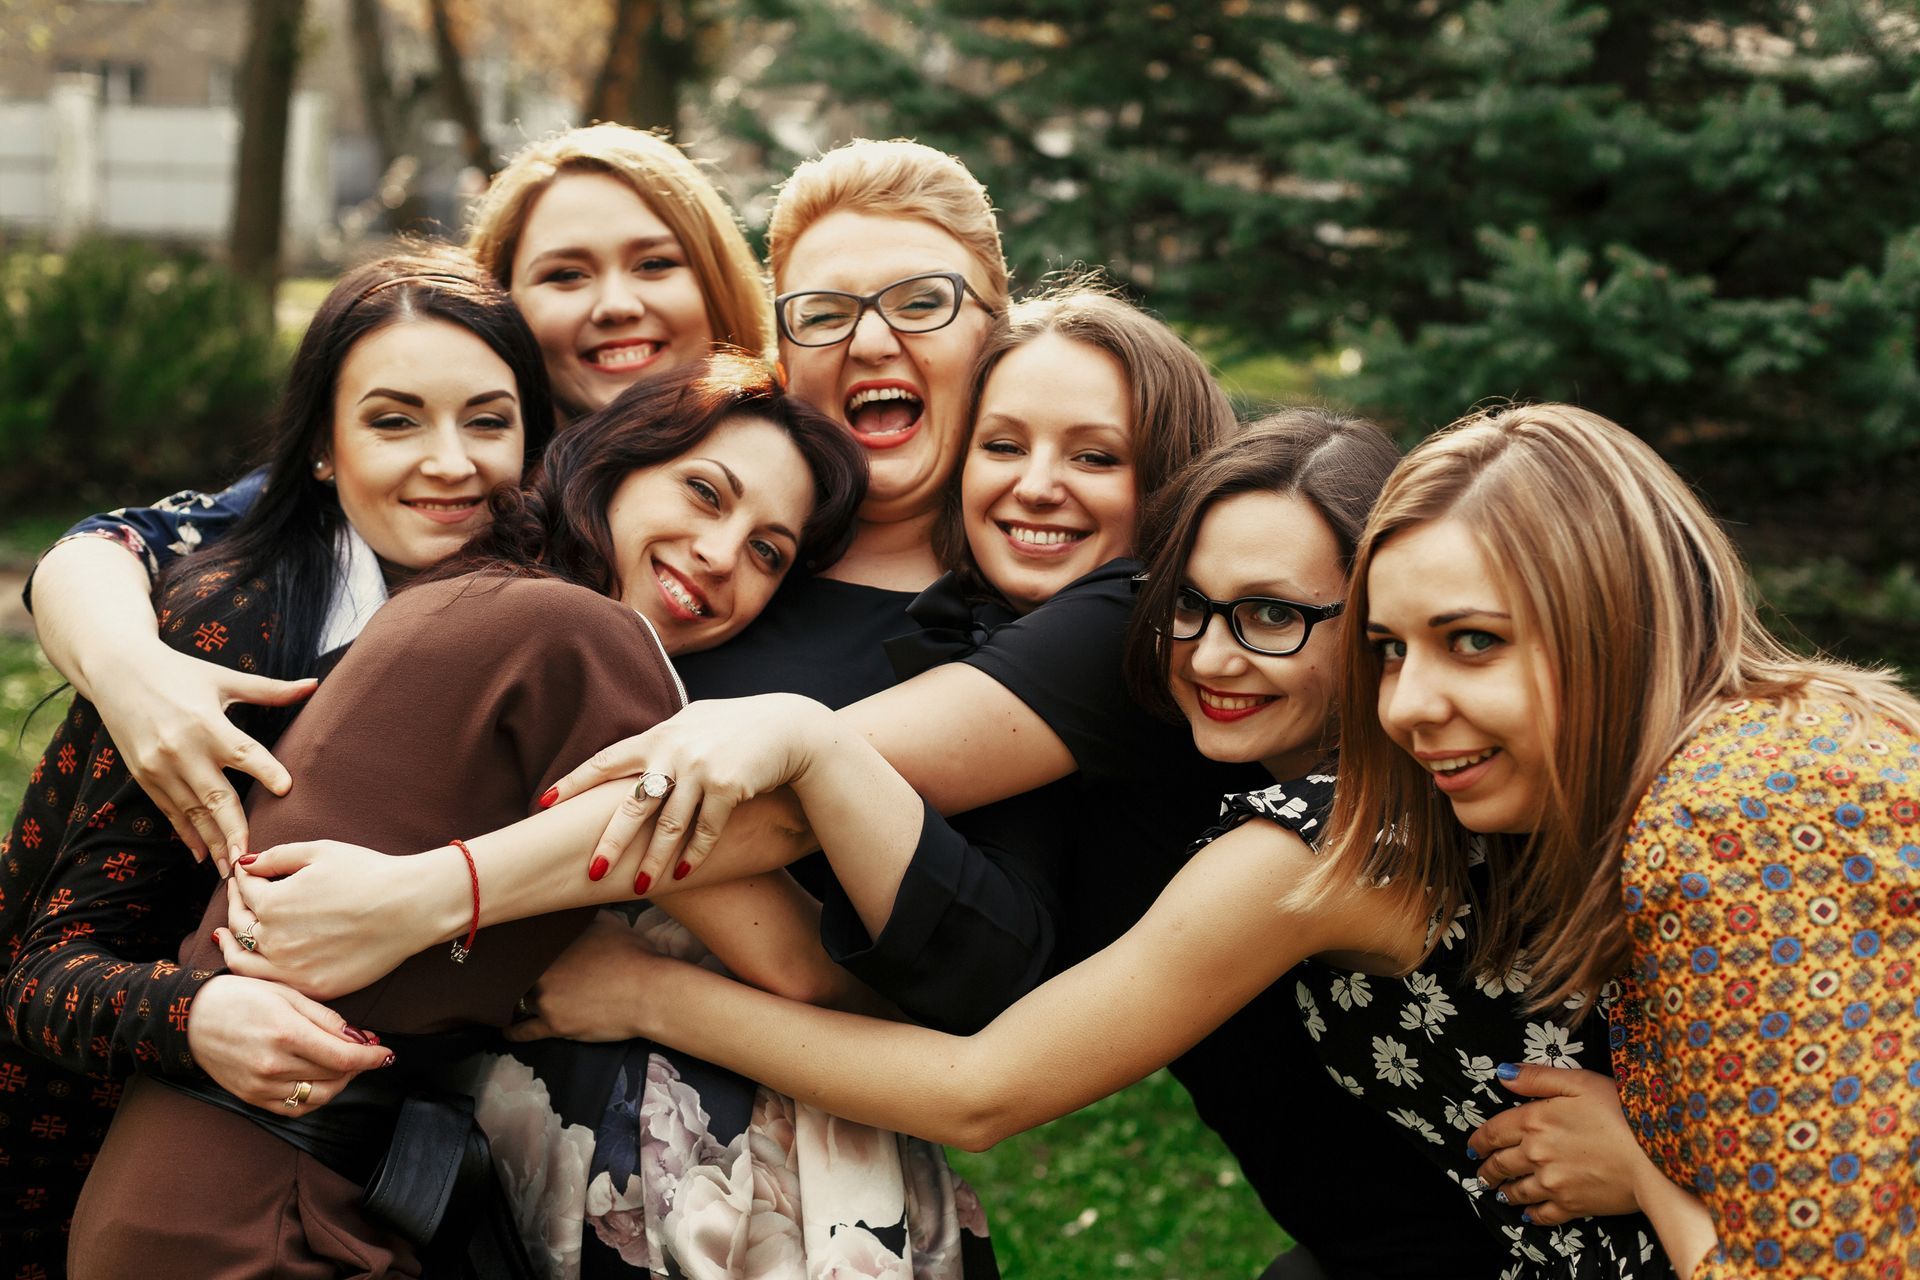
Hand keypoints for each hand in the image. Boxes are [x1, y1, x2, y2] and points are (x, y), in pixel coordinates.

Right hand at [88, 637, 315, 866]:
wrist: (117, 672)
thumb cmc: (179, 672)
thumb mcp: (224, 678)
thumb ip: (270, 690)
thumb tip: (314, 684)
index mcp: (207, 723)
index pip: (244, 752)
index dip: (266, 771)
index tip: (287, 791)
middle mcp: (182, 750)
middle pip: (216, 796)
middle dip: (235, 830)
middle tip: (252, 860)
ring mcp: (159, 767)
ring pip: (192, 812)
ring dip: (212, 842)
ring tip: (232, 869)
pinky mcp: (144, 777)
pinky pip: (170, 812)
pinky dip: (186, 834)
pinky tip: (202, 855)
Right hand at [186, 974, 392, 1111]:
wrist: (192, 1017)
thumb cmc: (241, 997)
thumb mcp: (287, 994)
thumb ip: (325, 1018)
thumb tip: (359, 1037)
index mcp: (287, 1034)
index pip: (343, 1057)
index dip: (371, 1058)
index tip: (387, 1054)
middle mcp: (274, 1065)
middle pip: (334, 1077)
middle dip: (357, 1066)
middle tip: (364, 1051)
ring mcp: (261, 1086)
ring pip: (318, 1097)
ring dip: (339, 1083)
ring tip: (343, 1065)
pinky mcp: (251, 1097)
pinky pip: (294, 1108)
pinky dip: (315, 1098)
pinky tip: (320, 1081)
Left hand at [216, 841, 458, 998]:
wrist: (410, 908)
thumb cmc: (369, 874)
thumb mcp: (320, 851)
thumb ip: (276, 856)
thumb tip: (247, 863)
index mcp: (272, 902)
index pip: (244, 889)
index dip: (242, 877)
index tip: (245, 873)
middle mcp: (274, 939)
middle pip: (237, 924)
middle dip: (234, 904)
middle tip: (239, 896)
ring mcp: (291, 968)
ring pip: (242, 961)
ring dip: (231, 944)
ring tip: (228, 936)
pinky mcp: (312, 987)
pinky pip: (270, 983)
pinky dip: (256, 970)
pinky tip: (259, 960)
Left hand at [503, 911, 680, 1042]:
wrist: (650, 992)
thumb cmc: (636, 957)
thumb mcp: (611, 924)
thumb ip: (587, 918)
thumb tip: (578, 908)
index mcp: (554, 944)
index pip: (526, 948)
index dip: (524, 953)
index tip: (519, 955)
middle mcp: (544, 969)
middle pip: (520, 974)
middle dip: (520, 975)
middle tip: (516, 978)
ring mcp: (547, 999)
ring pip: (521, 1000)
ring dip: (519, 1000)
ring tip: (512, 1002)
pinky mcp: (554, 1026)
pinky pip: (524, 1031)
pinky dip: (513, 1032)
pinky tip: (506, 1031)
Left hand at [547, 694, 832, 896]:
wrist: (789, 727)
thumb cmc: (738, 726)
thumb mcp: (694, 722)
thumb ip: (663, 740)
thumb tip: (634, 757)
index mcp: (659, 734)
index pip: (606, 761)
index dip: (574, 782)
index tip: (544, 803)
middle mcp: (675, 750)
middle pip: (632, 803)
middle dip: (611, 841)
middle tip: (593, 871)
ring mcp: (702, 769)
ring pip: (669, 825)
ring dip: (654, 860)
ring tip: (641, 887)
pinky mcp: (729, 787)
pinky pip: (706, 830)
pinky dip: (694, 854)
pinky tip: (682, 872)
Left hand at [1467, 1064, 1657, 1224]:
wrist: (1655, 1158)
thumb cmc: (1623, 1114)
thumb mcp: (1579, 1082)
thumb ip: (1537, 1078)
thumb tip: (1503, 1074)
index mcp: (1535, 1120)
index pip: (1494, 1131)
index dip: (1479, 1140)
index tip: (1473, 1146)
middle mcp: (1536, 1154)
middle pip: (1501, 1163)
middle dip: (1487, 1168)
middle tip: (1480, 1172)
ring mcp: (1553, 1183)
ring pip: (1517, 1191)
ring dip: (1504, 1192)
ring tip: (1498, 1192)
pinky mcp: (1573, 1206)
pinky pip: (1543, 1215)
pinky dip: (1531, 1215)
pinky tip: (1528, 1215)